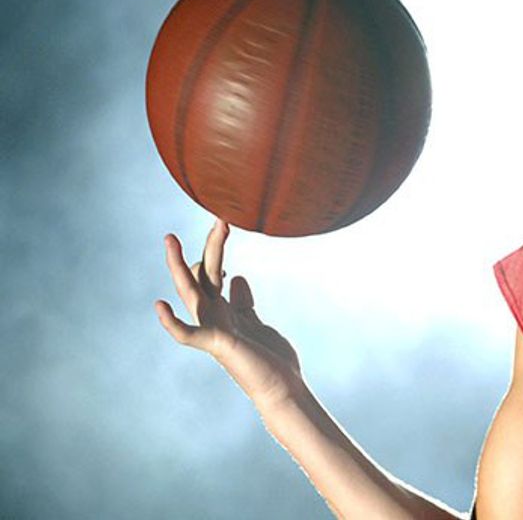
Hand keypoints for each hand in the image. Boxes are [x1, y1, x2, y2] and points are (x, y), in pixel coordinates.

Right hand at [155, 220, 301, 408]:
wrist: (282, 388)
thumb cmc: (270, 359)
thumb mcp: (255, 321)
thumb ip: (243, 302)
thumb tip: (237, 277)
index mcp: (224, 310)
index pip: (211, 275)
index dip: (216, 252)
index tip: (225, 232)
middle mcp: (215, 317)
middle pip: (205, 275)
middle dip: (208, 247)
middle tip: (219, 216)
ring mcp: (214, 329)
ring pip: (192, 292)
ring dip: (180, 266)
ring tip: (170, 240)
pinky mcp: (218, 345)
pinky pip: (188, 334)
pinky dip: (172, 322)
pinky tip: (159, 306)